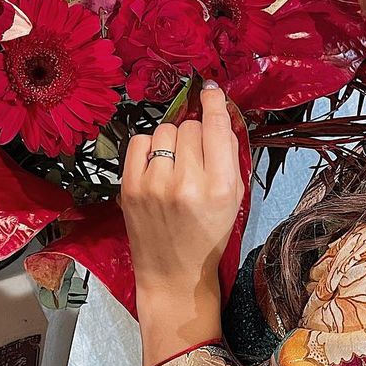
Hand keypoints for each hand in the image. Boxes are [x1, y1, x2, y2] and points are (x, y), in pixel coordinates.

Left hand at [121, 82, 242, 329]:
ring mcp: (155, 185)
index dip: (214, 102)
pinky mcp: (130, 188)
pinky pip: (141, 142)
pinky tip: (157, 165)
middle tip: (196, 157)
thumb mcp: (235, 200)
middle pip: (190, 127)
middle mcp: (188, 183)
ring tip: (175, 164)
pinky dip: (150, 148)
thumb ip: (230, 158)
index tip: (210, 89)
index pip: (217, 127)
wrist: (174, 275)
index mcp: (221, 187)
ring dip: (172, 141)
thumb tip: (219, 116)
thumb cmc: (209, 237)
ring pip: (165, 131)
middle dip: (195, 135)